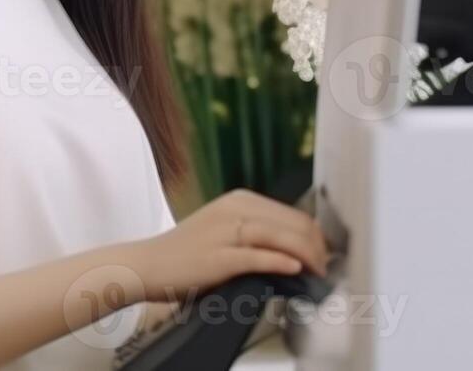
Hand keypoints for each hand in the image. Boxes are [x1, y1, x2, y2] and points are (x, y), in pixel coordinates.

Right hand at [125, 189, 329, 302]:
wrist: (147, 264)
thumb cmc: (186, 252)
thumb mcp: (224, 229)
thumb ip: (256, 232)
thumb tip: (295, 247)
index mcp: (239, 200)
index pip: (293, 213)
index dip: (315, 235)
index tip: (324, 254)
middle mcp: (234, 209)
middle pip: (292, 223)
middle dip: (317, 247)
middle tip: (325, 268)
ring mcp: (225, 231)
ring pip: (279, 236)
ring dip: (306, 256)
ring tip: (318, 272)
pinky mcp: (218, 256)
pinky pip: (257, 256)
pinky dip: (280, 261)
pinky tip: (295, 269)